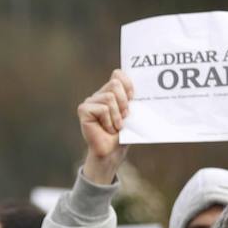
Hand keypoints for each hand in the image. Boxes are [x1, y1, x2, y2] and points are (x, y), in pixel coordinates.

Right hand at [78, 69, 132, 185]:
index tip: (133, 98)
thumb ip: (133, 99)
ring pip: (109, 97)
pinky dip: (109, 121)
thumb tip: (144, 86)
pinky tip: (106, 130)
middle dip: (124, 102)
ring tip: (116, 127)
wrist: (112, 153)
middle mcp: (99, 94)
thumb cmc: (123, 134)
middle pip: (115, 83)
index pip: (118, 74)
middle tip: (125, 117)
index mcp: (111, 92)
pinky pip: (103, 109)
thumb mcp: (132, 113)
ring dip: (117, 116)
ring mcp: (90, 101)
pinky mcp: (84, 110)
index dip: (128, 84)